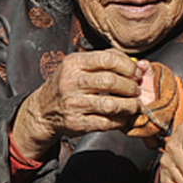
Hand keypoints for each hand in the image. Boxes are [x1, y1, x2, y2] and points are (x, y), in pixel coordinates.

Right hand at [12, 50, 145, 158]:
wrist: (43, 110)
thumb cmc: (67, 84)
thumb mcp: (79, 65)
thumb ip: (105, 60)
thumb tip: (138, 64)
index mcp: (74, 63)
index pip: (109, 59)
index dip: (128, 66)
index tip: (136, 73)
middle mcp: (71, 82)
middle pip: (112, 82)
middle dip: (131, 87)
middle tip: (136, 90)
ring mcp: (73, 104)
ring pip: (111, 105)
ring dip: (130, 105)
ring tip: (134, 104)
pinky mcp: (77, 123)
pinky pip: (106, 123)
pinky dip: (120, 121)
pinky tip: (122, 116)